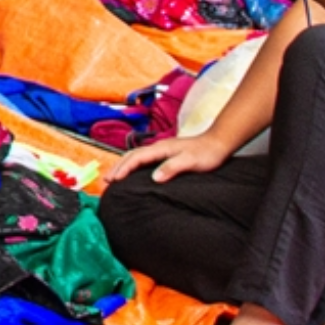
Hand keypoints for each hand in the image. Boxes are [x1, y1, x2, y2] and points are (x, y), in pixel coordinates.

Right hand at [101, 134, 229, 187]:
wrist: (218, 143)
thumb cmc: (206, 153)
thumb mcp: (190, 161)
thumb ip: (172, 168)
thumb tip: (155, 177)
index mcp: (161, 148)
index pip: (137, 158)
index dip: (124, 169)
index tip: (114, 180)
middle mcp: (159, 147)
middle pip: (132, 156)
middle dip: (118, 167)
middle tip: (106, 180)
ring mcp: (162, 150)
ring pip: (136, 156)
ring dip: (123, 165)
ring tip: (113, 177)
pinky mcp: (166, 154)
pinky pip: (144, 159)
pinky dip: (133, 165)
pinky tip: (133, 173)